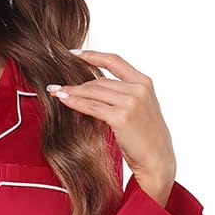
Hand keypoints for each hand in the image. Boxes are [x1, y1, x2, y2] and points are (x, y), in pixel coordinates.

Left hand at [48, 50, 175, 201]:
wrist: (157, 161)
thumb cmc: (146, 139)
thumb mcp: (138, 110)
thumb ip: (122, 96)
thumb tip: (93, 91)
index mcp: (144, 82)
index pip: (115, 61)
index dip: (93, 56)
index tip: (75, 54)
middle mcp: (139, 88)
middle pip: (99, 81)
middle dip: (77, 83)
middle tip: (58, 85)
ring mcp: (131, 102)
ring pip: (94, 92)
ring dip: (72, 92)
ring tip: (56, 92)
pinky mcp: (122, 117)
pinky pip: (92, 106)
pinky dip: (75, 102)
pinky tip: (64, 100)